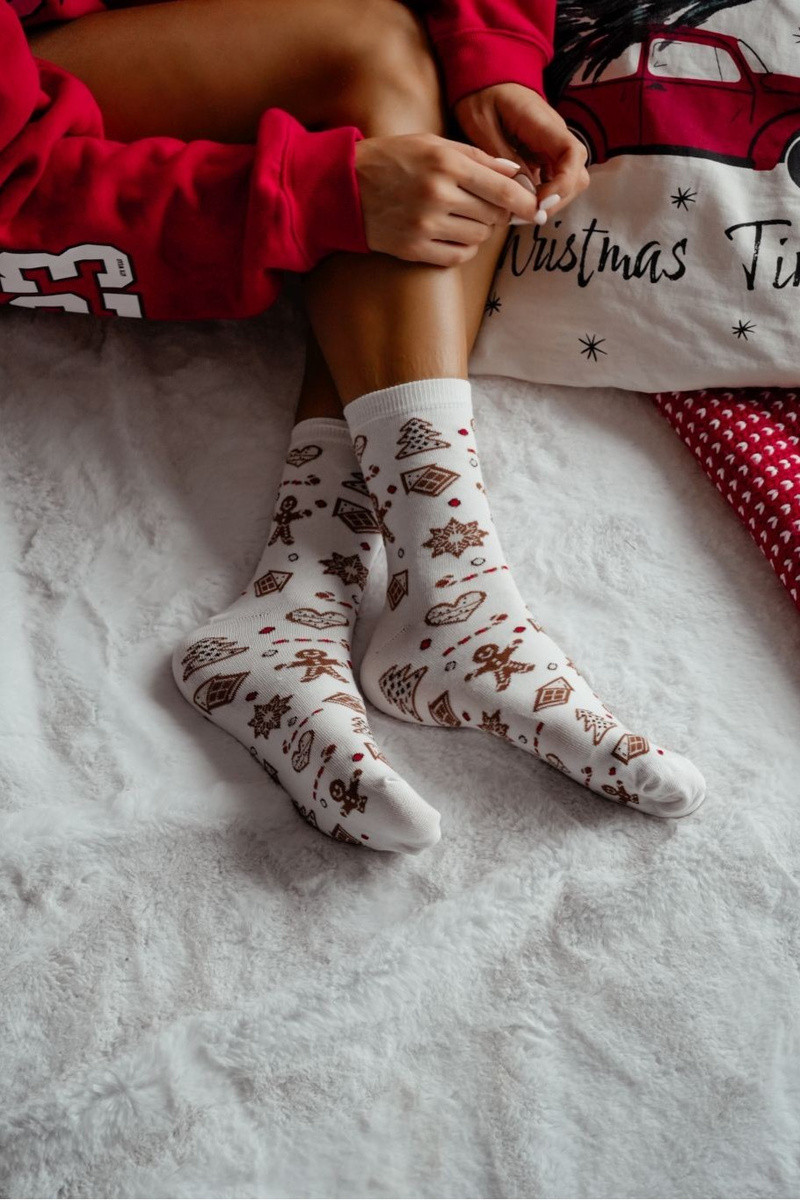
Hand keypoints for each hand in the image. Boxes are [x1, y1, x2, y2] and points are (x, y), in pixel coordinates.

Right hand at [354, 132, 539, 266]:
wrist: (344, 186)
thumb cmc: (391, 160)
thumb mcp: (432, 144)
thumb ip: (476, 157)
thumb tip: (514, 174)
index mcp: (445, 164)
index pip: (503, 191)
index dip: (524, 202)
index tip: (531, 207)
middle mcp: (437, 195)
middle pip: (493, 216)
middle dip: (497, 213)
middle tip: (486, 206)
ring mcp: (425, 226)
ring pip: (478, 238)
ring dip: (479, 230)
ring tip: (462, 217)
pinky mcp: (414, 249)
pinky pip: (458, 256)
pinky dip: (462, 248)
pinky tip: (452, 234)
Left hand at [453, 83, 589, 220]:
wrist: (484, 77)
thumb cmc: (481, 96)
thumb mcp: (483, 125)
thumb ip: (504, 157)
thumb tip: (523, 191)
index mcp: (544, 124)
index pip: (573, 156)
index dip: (562, 185)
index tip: (539, 203)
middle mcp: (555, 137)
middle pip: (577, 176)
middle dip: (557, 201)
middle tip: (527, 215)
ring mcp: (552, 147)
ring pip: (568, 182)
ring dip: (549, 202)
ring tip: (521, 213)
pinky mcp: (544, 156)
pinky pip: (553, 181)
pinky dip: (541, 197)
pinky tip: (520, 205)